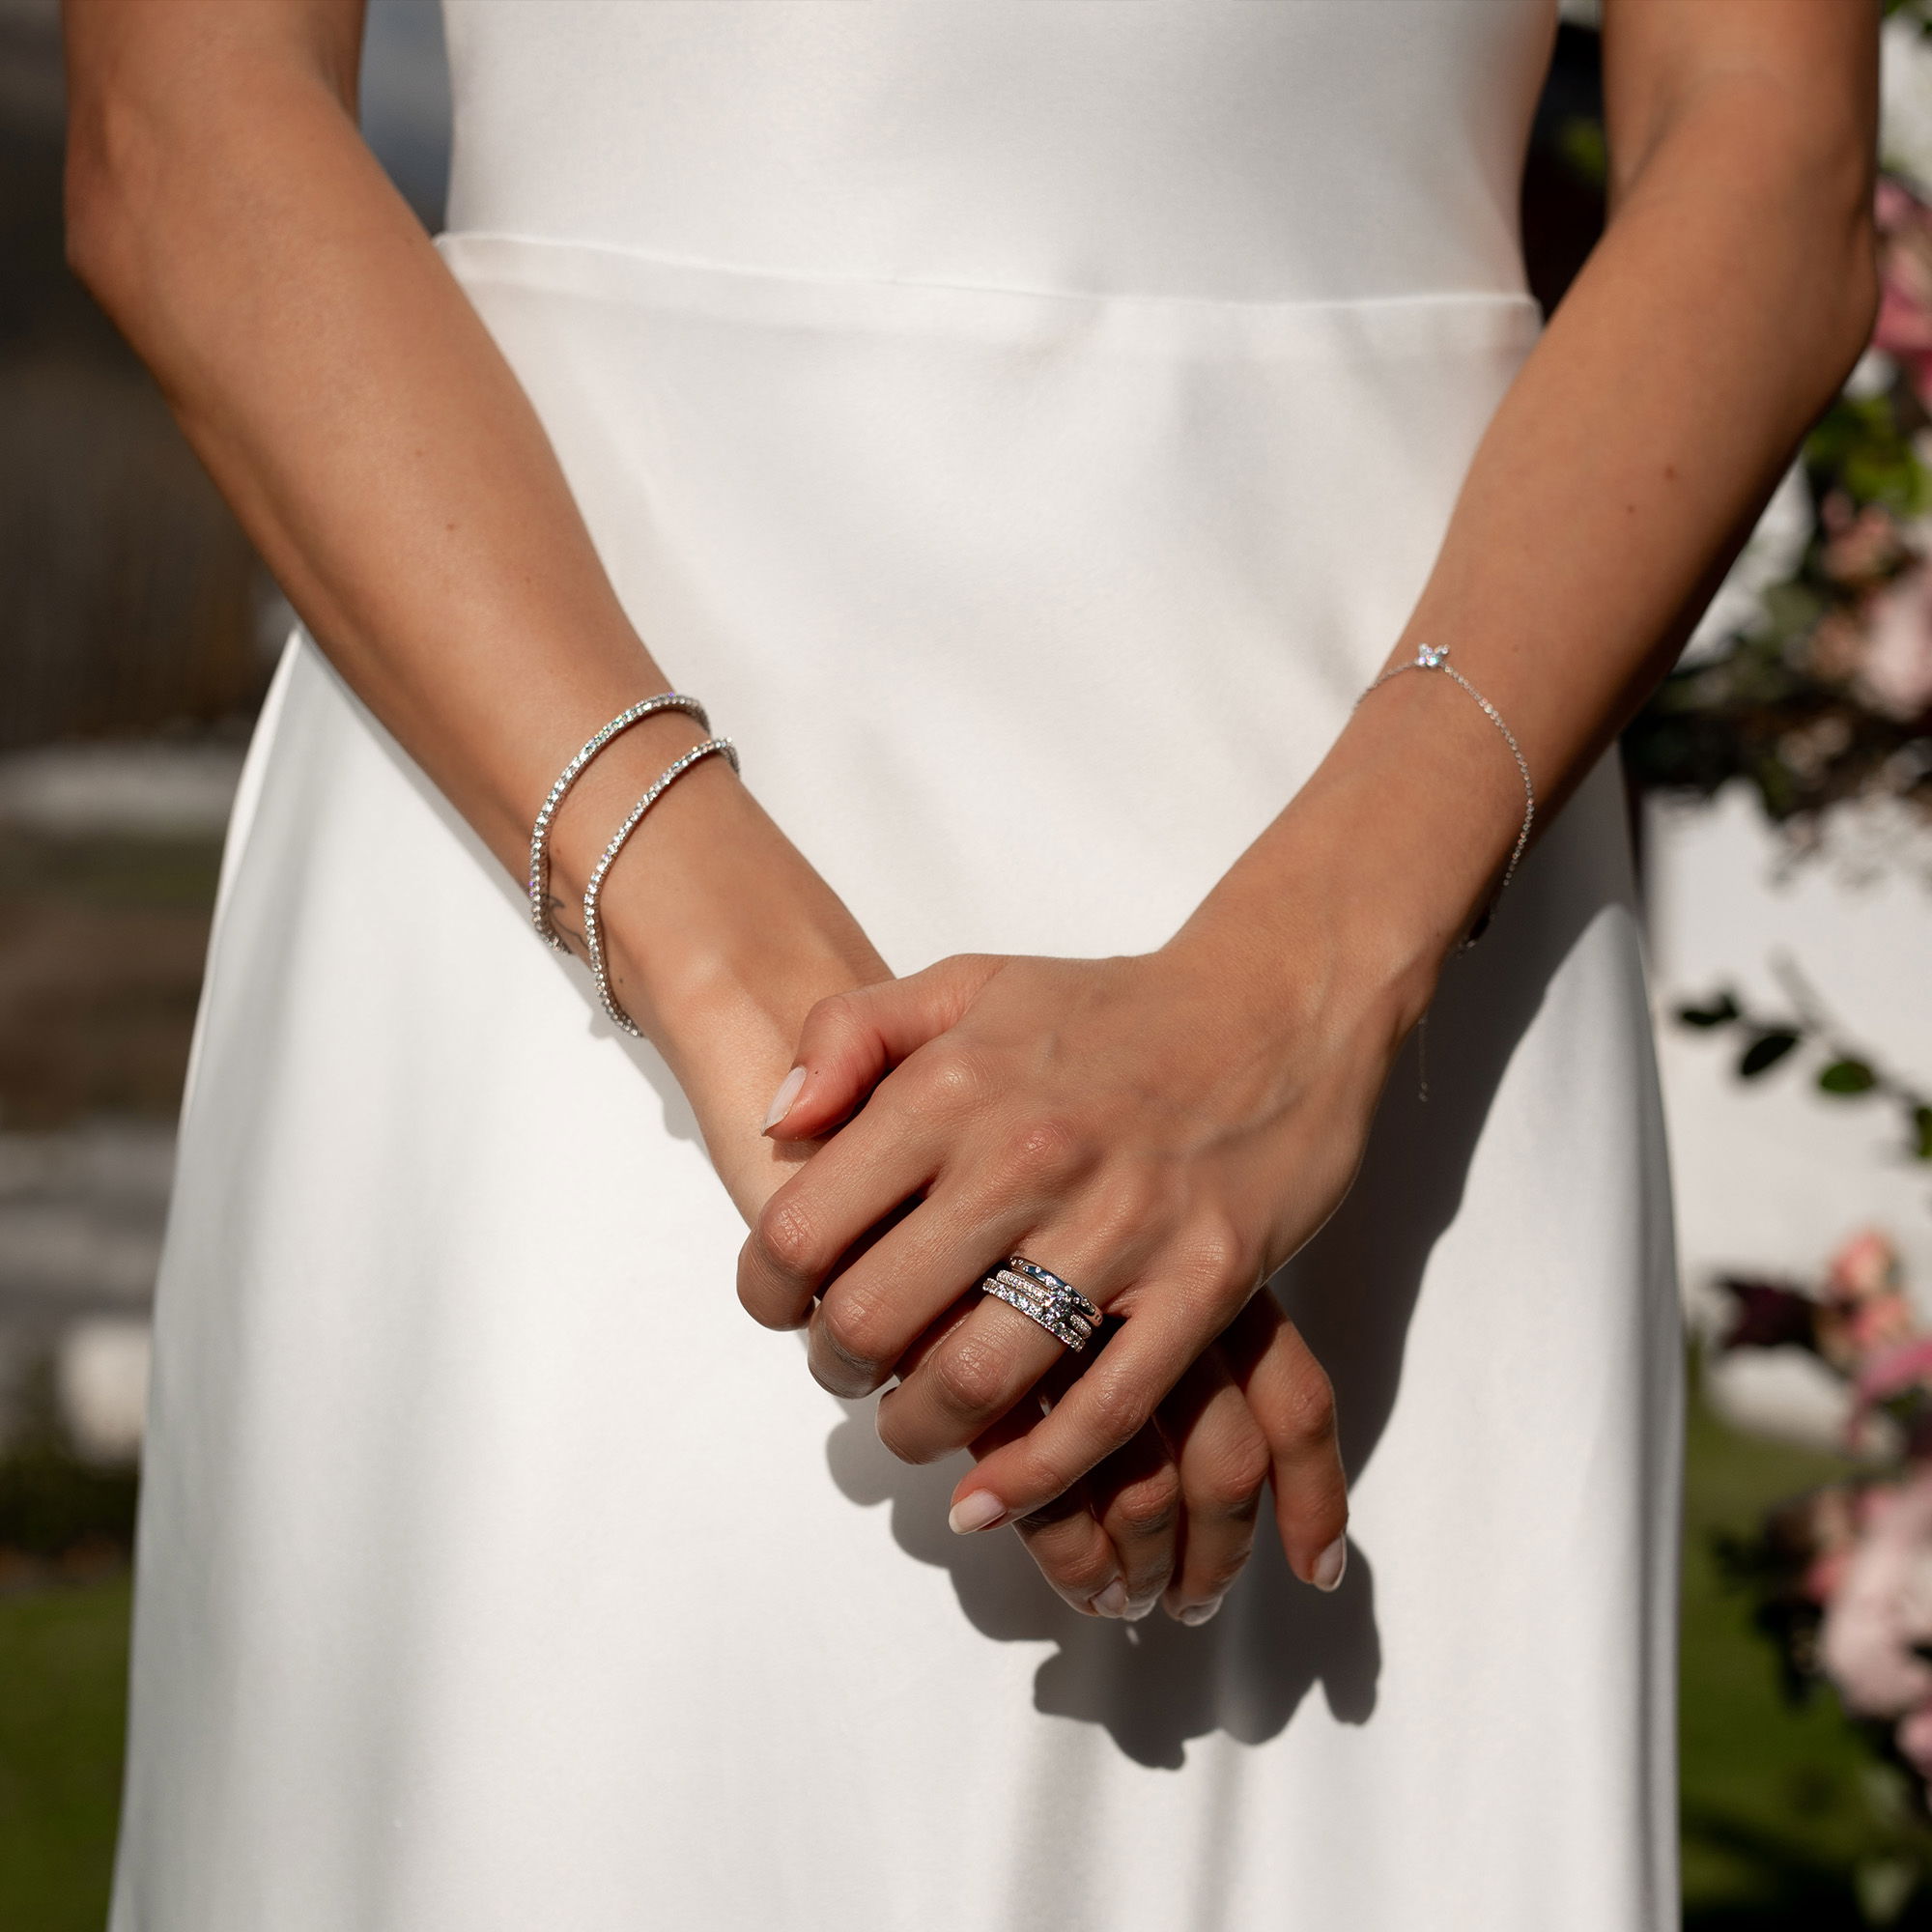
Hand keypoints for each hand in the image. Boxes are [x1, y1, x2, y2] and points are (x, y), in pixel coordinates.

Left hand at [570, 752, 1287, 1615]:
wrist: (1277, 1006)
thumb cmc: (1109, 1008)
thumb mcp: (965, 984)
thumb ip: (850, 1035)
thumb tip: (778, 1123)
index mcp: (952, 1087)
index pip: (804, 1228)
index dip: (767, 1290)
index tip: (783, 1307)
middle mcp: (1025, 1157)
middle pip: (875, 1320)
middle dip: (837, 1367)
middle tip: (850, 1367)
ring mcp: (1120, 1226)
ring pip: (976, 1381)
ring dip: (920, 1430)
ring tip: (915, 1423)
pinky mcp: (1203, 1284)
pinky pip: (1103, 1413)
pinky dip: (1033, 1477)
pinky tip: (988, 1499)